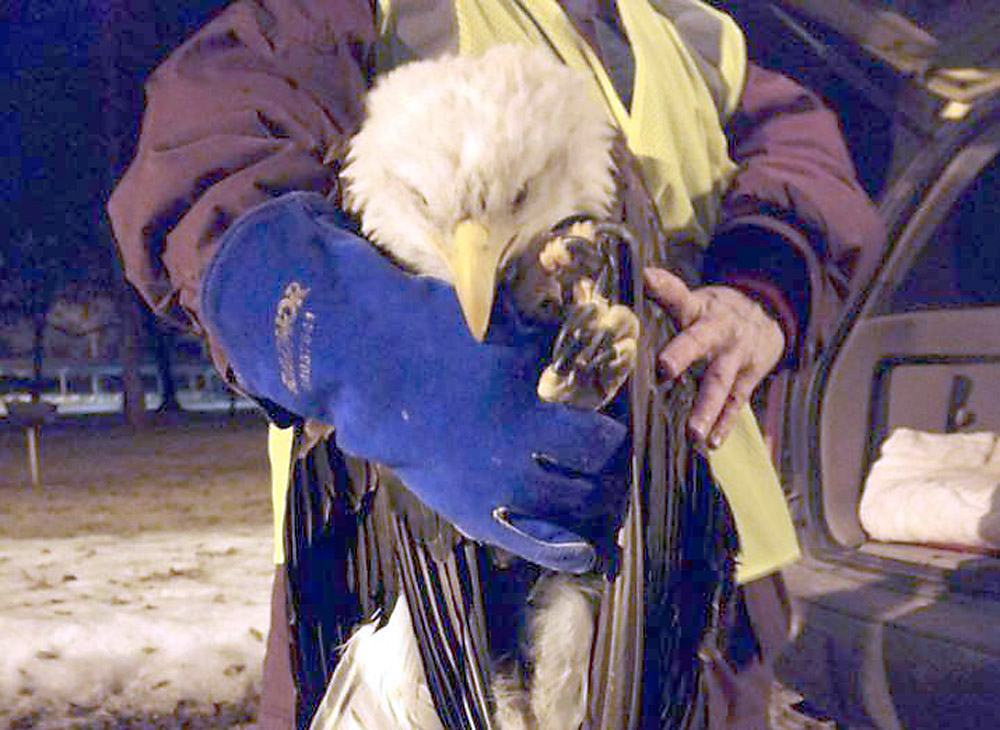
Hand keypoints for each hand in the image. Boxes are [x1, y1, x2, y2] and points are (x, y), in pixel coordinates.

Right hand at [203, 192, 629, 572]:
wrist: (372, 369)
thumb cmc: (438, 335)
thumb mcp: (506, 331)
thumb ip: (555, 348)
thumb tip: (599, 347)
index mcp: (528, 415)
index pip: (600, 444)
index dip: (615, 438)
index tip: (615, 428)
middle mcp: (515, 463)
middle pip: (588, 486)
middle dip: (608, 478)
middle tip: (610, 467)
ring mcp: (490, 495)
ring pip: (565, 521)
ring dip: (590, 510)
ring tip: (599, 500)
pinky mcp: (470, 514)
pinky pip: (528, 547)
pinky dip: (562, 551)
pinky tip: (583, 552)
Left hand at [643, 268, 784, 447]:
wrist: (770, 312)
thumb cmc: (713, 311)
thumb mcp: (693, 299)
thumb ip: (663, 299)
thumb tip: (623, 290)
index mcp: (697, 308)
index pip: (677, 295)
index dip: (663, 286)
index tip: (646, 278)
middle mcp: (717, 330)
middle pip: (698, 340)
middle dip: (682, 353)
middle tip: (664, 368)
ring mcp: (734, 355)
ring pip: (719, 381)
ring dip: (705, 407)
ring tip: (691, 432)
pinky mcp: (747, 377)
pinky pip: (735, 403)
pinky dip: (724, 424)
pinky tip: (710, 442)